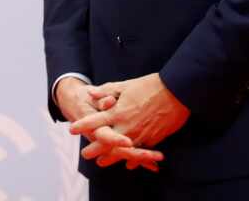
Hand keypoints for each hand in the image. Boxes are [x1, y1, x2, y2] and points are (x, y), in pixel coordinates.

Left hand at [70, 73, 189, 164]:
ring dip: (111, 158)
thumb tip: (91, 93)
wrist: (176, 92)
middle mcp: (126, 125)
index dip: (82, 125)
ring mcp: (140, 134)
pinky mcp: (152, 139)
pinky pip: (139, 152)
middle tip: (85, 154)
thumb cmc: (149, 86)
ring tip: (102, 163)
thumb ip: (106, 91)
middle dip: (94, 149)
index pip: (95, 121)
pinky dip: (132, 158)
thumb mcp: (125, 85)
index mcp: (118, 111)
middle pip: (106, 142)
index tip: (72, 129)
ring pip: (121, 151)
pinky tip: (127, 163)